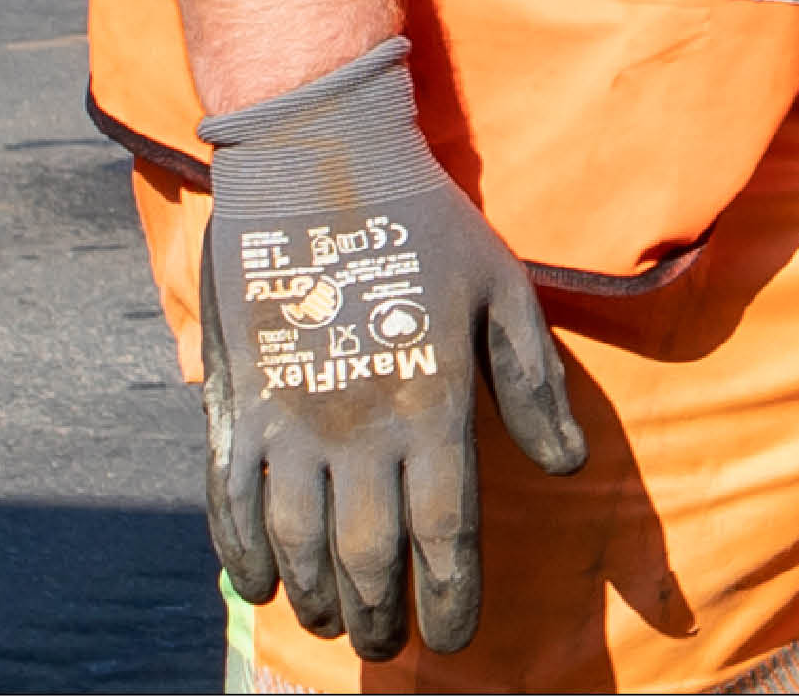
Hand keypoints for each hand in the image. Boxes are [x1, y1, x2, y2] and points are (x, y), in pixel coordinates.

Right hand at [184, 39, 591, 651]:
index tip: (453, 637)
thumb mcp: (502, 288)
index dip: (450, 596)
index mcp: (432, 405)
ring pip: (298, 541)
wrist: (317, 154)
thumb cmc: (424, 220)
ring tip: (333, 620)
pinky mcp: (237, 399)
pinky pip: (231, 498)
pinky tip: (255, 584)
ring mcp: (289, 416)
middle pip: (368, 555)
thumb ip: (532, 383)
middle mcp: (358, 426)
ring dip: (316, 595)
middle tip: (387, 643)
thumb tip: (567, 466)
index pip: (445, 534)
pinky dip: (240, 552)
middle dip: (380, 613)